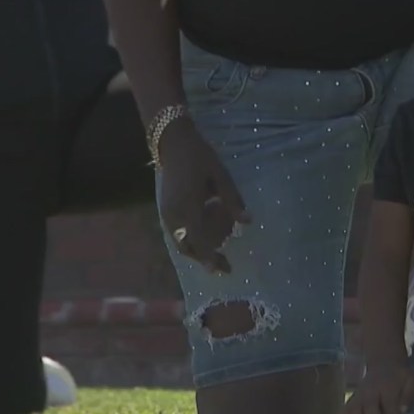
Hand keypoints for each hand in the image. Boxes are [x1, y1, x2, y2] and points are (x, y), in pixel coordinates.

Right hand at [158, 116, 250, 272]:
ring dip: (198, 251)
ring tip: (217, 255)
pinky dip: (191, 240)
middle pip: (188, 246)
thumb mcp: (221, 176)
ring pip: (181, 242)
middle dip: (205, 258)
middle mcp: (174, 215)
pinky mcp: (165, 210)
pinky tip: (205, 238)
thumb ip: (233, 201)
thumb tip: (248, 222)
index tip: (220, 270)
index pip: (199, 239)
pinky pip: (177, 234)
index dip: (209, 256)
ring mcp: (167, 214)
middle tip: (225, 267)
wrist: (174, 143)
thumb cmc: (201, 158)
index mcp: (188, 206)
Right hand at [342, 361, 413, 413]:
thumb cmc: (400, 376)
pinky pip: (346, 407)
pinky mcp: (353, 397)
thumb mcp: (410, 380)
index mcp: (387, 385)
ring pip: (355, 407)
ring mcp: (360, 393)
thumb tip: (403, 410)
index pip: (389, 400)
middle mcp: (371, 389)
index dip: (393, 413)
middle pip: (370, 404)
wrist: (384, 362)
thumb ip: (408, 395)